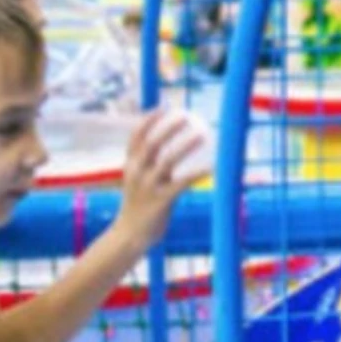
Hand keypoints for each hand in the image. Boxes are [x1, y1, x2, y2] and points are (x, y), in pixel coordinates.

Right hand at [113, 111, 202, 250]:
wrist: (128, 236)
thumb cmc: (137, 206)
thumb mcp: (137, 182)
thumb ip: (149, 166)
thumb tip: (170, 148)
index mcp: (129, 165)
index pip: (136, 136)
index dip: (149, 119)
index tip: (164, 106)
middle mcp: (137, 172)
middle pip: (152, 143)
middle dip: (168, 127)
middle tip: (185, 116)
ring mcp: (148, 186)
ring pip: (168, 160)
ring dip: (185, 145)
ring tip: (201, 135)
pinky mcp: (161, 200)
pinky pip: (183, 182)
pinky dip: (198, 172)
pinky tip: (211, 166)